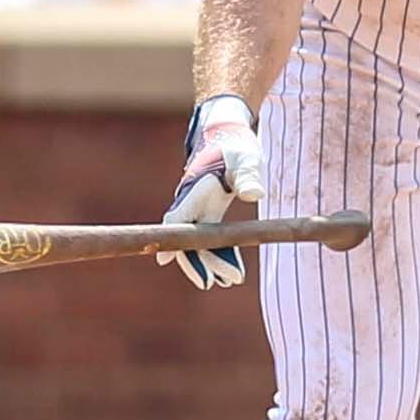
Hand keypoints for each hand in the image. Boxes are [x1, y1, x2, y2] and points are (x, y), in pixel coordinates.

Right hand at [159, 94, 265, 290]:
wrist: (229, 137)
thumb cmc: (236, 147)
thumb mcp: (245, 159)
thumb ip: (248, 176)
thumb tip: (255, 193)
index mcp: (194, 190)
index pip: (177, 220)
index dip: (171, 241)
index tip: (165, 261)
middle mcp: (191, 204)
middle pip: (186, 239)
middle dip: (199, 263)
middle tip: (221, 282)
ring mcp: (198, 212)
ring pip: (197, 244)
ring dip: (210, 263)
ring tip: (232, 280)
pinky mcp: (208, 215)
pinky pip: (209, 241)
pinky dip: (219, 256)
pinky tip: (229, 273)